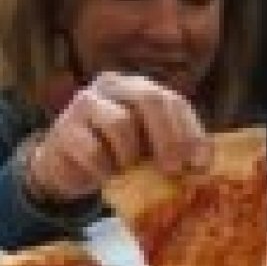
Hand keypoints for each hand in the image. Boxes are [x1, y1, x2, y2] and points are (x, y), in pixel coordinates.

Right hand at [26, 72, 210, 203]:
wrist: (65, 169)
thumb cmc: (111, 157)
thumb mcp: (145, 150)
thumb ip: (169, 149)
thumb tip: (200, 168)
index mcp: (138, 87)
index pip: (172, 100)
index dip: (191, 131)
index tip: (201, 165)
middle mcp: (112, 86)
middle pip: (149, 99)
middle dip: (168, 137)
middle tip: (175, 170)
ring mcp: (85, 103)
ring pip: (120, 123)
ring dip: (131, 156)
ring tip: (129, 173)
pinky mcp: (65, 130)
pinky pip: (92, 151)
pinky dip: (105, 171)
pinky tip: (107, 179)